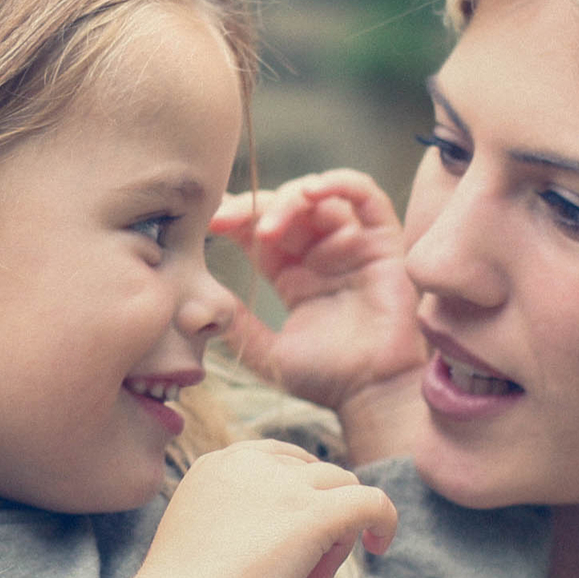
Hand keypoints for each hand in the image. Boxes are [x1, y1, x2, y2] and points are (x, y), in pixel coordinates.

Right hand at [146, 440, 400, 577]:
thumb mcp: (204, 535)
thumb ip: (235, 519)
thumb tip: (272, 540)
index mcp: (218, 464)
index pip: (279, 458)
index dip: (297, 493)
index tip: (291, 534)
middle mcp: (251, 462)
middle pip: (313, 473)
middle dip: (316, 516)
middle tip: (301, 569)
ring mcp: (285, 485)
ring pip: (342, 487)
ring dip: (337, 531)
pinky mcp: (314, 513)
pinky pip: (371, 502)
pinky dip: (383, 520)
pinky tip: (380, 545)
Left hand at [213, 172, 423, 414]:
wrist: (373, 394)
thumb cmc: (326, 379)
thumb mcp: (266, 351)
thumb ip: (236, 325)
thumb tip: (195, 303)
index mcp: (291, 272)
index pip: (256, 230)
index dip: (233, 219)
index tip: (206, 223)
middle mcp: (320, 252)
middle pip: (283, 208)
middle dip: (251, 209)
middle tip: (224, 221)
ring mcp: (352, 244)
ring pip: (317, 197)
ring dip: (287, 202)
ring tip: (266, 227)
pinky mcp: (384, 241)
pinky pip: (366, 195)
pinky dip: (339, 183)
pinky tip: (312, 191)